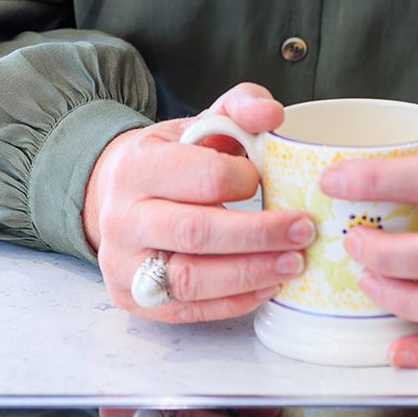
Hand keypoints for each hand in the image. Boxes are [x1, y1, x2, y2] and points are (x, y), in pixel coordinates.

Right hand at [83, 82, 315, 323]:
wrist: (114, 195)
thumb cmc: (169, 159)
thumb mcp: (199, 123)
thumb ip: (239, 106)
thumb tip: (272, 113)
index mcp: (138, 165)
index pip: (201, 176)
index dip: (243, 180)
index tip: (265, 180)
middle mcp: (123, 217)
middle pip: (196, 232)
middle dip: (259, 234)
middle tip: (303, 230)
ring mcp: (123, 264)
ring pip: (191, 279)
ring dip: (251, 273)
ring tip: (294, 262)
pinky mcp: (133, 300)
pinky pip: (189, 310)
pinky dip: (234, 301)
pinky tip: (268, 284)